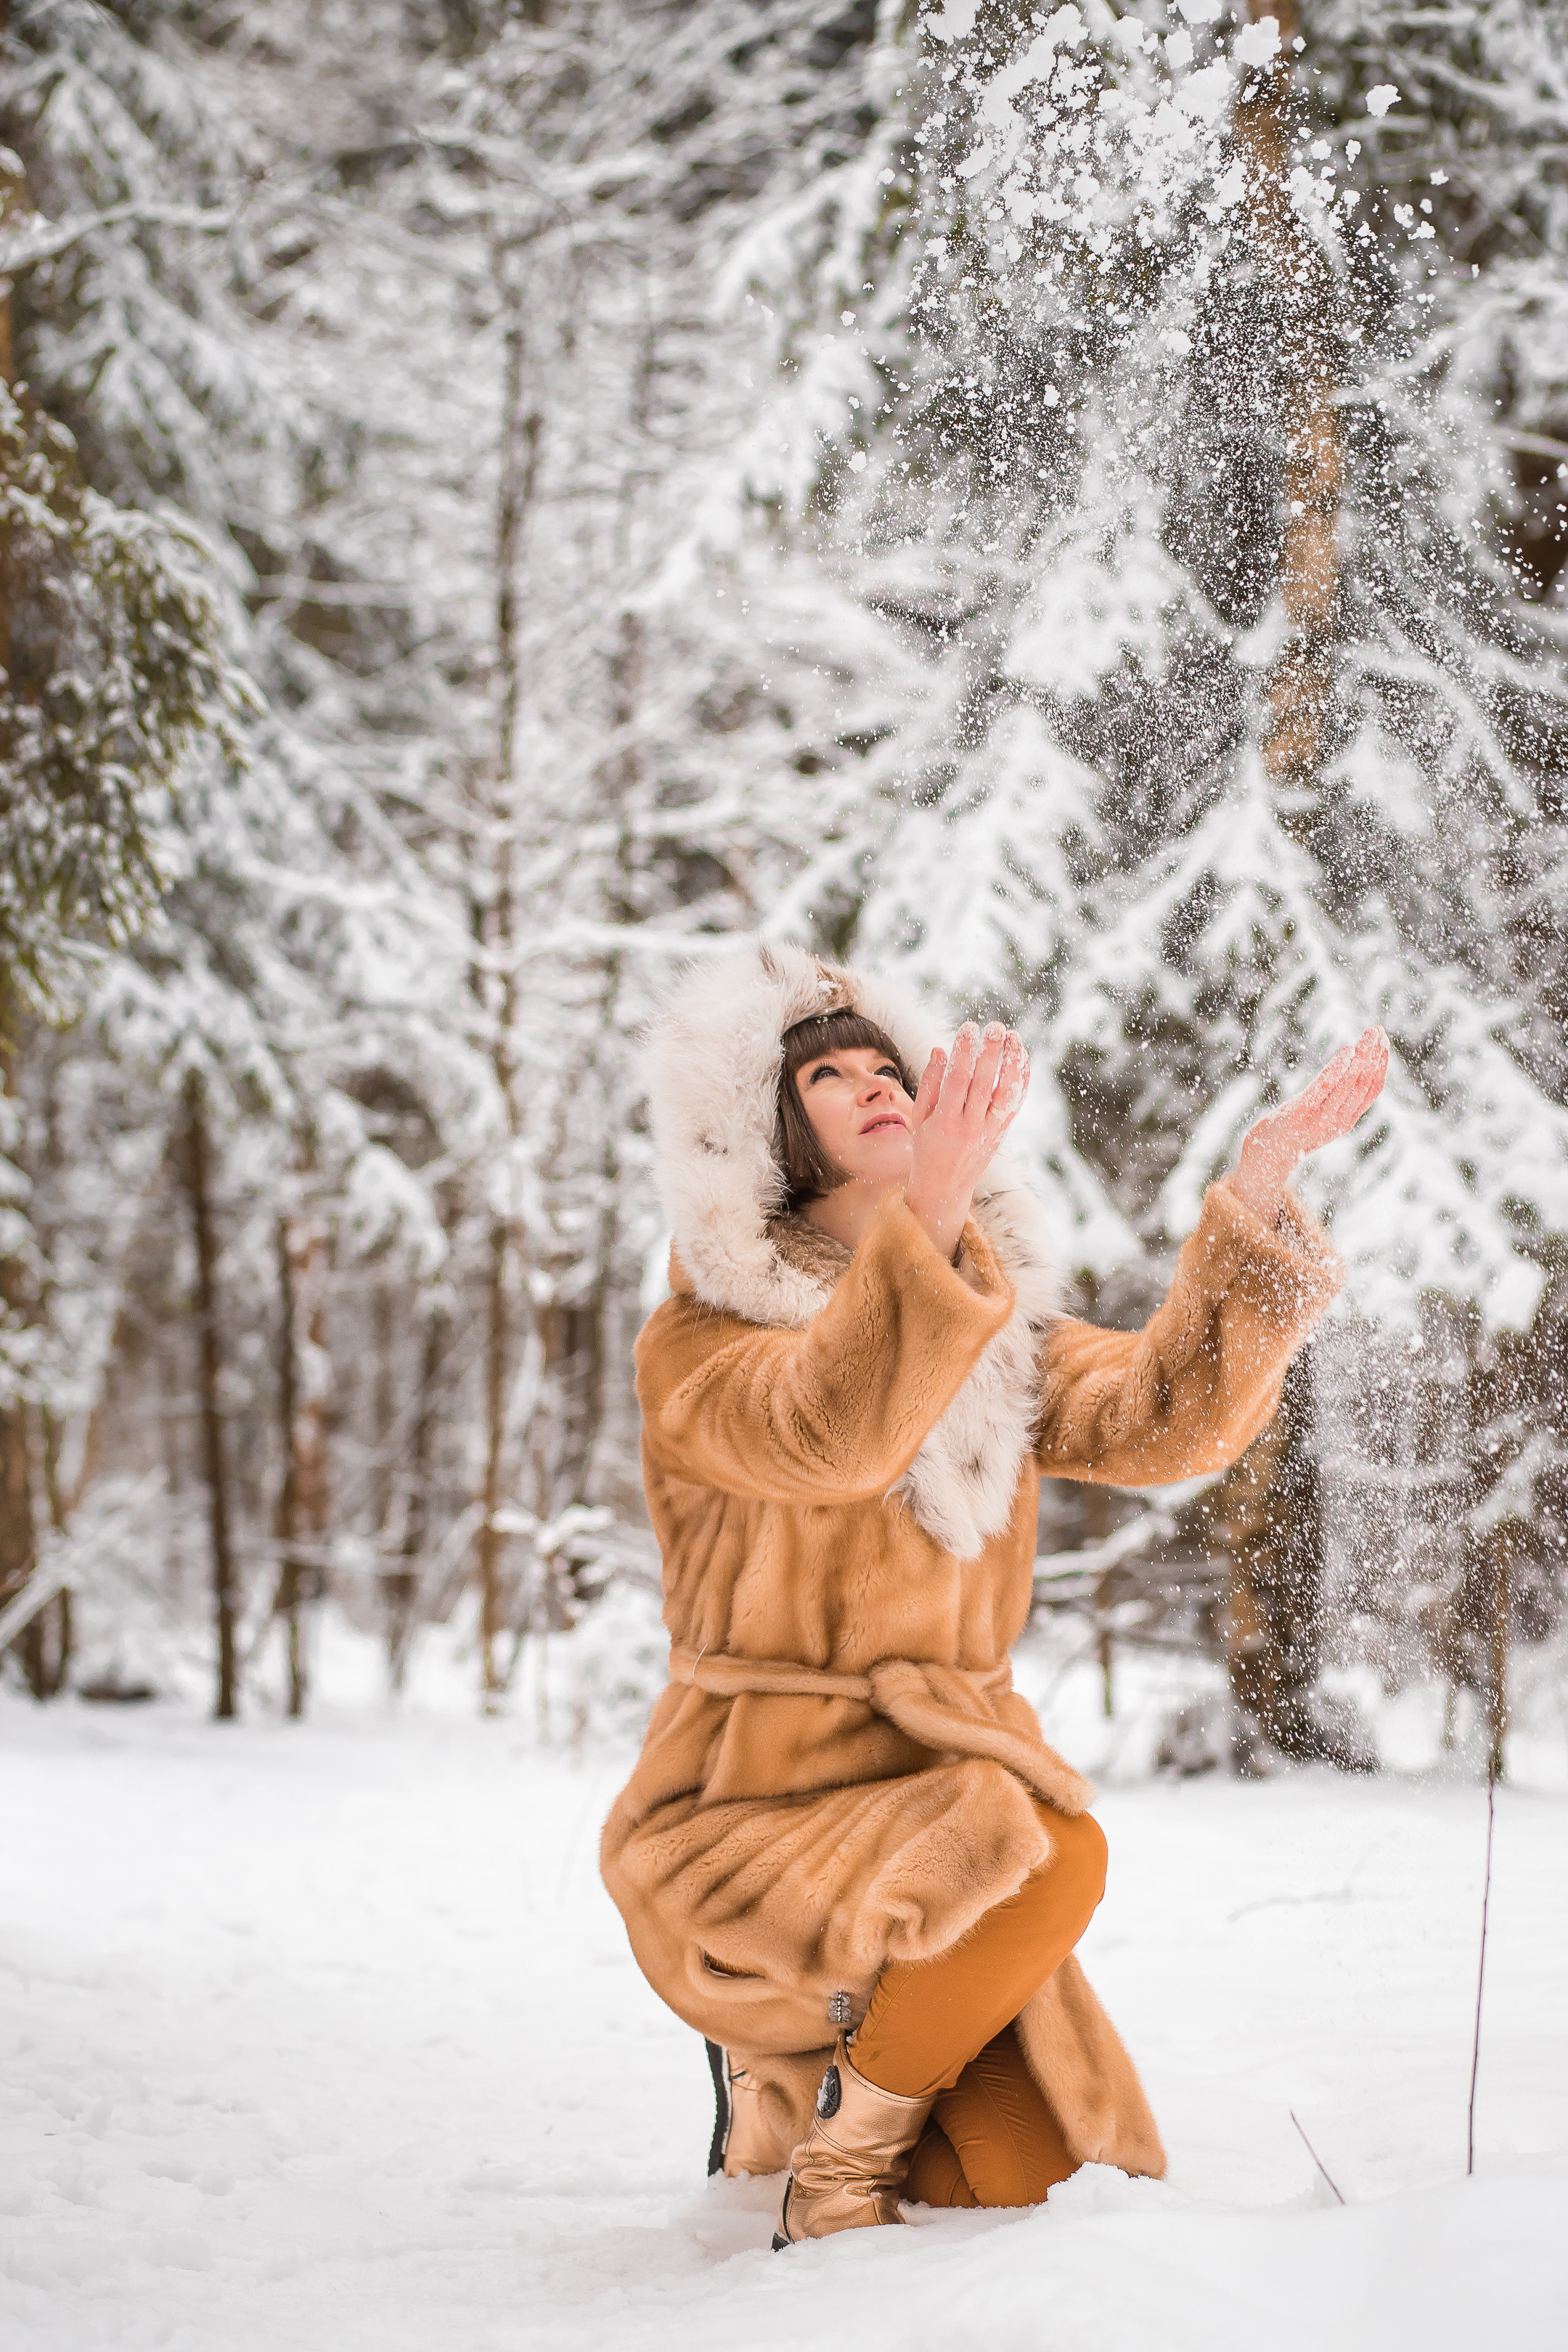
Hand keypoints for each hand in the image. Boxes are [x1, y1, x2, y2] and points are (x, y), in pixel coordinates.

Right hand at [904, 1022, 1029, 1260]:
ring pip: (1005, 1094)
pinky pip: (1014, 1106)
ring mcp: (988, 1132)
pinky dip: (1020, 1082)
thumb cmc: (926, 1147)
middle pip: (984, 1083)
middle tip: (994, 1026)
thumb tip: (939, 1049)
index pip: (957, 1079)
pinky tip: (1022, 1059)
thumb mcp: (919, 1118)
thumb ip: (929, 1084)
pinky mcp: (1001, 1135)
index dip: (964, 1052)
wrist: (944, 1188)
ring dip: (1011, 1063)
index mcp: (944, 1121)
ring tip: (1014, 1037)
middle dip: (990, 1052)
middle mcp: (969, 1127)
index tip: (968, 1028)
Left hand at [1229, 1027, 1388, 1225]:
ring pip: (1349, 1085)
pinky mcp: (1302, 1112)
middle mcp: (1338, 1120)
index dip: (1380, 1065)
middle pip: (1363, 1084)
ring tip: (1367, 1035)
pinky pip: (1325, 1088)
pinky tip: (1348, 1051)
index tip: (1384, 1042)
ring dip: (1362, 1057)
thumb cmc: (1292, 1130)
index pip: (1372, 1090)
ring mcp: (1321, 1118)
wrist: (1265, 1154)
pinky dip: (1339, 1069)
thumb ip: (1337, 1100)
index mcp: (1346, 1120)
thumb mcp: (1321, 1116)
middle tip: (1378, 1029)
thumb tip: (1350, 1072)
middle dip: (1373, 1054)